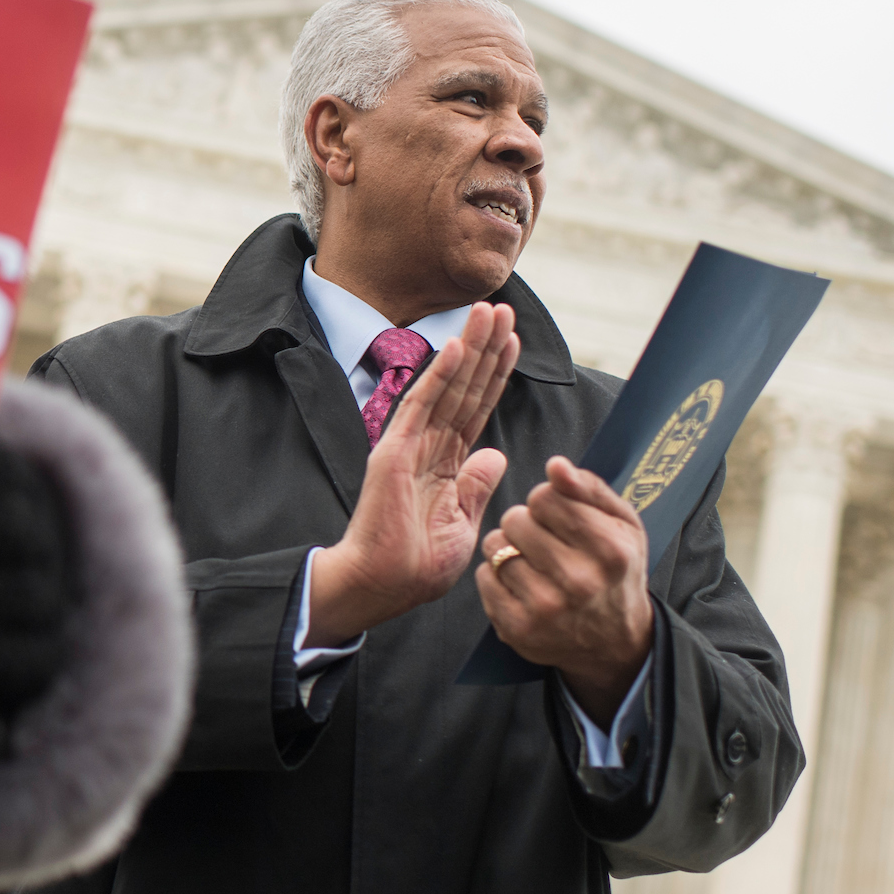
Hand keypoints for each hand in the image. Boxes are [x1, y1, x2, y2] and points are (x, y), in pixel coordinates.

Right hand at [307, 303, 520, 644]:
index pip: (476, 410)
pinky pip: (422, 405)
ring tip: (487, 311)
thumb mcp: (463, 525)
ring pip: (447, 387)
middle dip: (485, 348)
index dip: (495, 375)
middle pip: (465, 389)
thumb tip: (496, 455)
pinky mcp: (395, 451)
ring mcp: (410, 446)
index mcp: (445, 465)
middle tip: (502, 308)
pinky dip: (440, 375)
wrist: (381, 585)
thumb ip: (477, 487)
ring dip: (469, 348)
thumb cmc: (416, 566)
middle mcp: (427, 447)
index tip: (512, 341)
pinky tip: (457, 347)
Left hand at [474, 456, 653, 719]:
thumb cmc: (617, 571)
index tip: (557, 516)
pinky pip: (483, 578)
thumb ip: (590, 489)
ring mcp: (546, 609)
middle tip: (542, 540)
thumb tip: (555, 465)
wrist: (615, 642)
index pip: (545, 498)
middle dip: (524, 522)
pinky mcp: (518, 629)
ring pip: (494, 547)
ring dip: (506, 547)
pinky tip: (519, 582)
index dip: (545, 501)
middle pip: (515, 519)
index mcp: (610, 550)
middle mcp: (579, 582)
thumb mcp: (623, 525)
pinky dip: (495, 574)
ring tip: (531, 560)